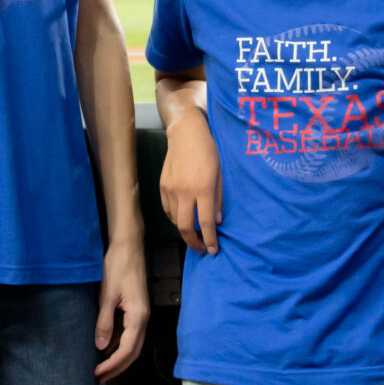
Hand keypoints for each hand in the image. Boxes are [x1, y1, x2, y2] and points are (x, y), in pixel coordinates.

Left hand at [95, 231, 149, 382]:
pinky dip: (118, 345)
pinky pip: (128, 334)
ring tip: (100, 368)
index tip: (97, 373)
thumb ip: (104, 322)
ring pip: (132, 344)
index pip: (127, 350)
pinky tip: (104, 348)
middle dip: (117, 367)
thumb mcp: (107, 295)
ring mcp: (140, 314)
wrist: (128, 246)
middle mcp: (143, 319)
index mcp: (138, 317)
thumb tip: (101, 347)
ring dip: (117, 358)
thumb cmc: (117, 267)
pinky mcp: (135, 309)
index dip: (113, 365)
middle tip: (98, 378)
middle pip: (133, 352)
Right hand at [160, 117, 221, 255]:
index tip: (213, 251)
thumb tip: (217, 222)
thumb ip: (219, 199)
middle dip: (194, 243)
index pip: (206, 222)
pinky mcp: (162, 186)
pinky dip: (175, 219)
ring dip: (185, 231)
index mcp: (203, 188)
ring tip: (194, 234)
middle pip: (186, 227)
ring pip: (175, 220)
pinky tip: (183, 219)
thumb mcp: (220, 174)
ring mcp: (171, 189)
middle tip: (202, 249)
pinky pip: (168, 210)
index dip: (210, 240)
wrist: (185, 133)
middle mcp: (184, 192)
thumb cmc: (209, 151)